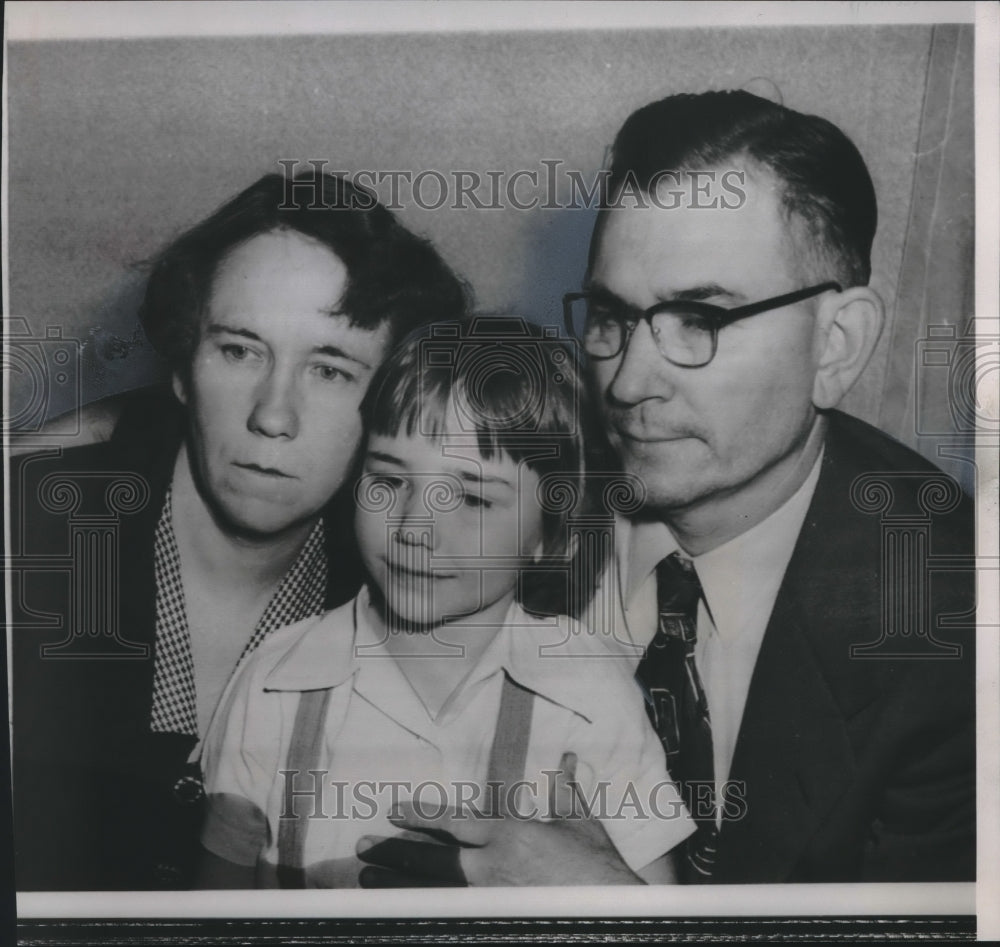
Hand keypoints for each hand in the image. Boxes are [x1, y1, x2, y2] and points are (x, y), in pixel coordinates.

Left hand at [356, 752, 643, 886]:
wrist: (610, 907)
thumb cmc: (597, 868)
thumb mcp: (580, 826)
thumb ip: (565, 794)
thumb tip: (567, 762)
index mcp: (510, 833)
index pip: (454, 821)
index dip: (421, 814)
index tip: (393, 810)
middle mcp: (492, 864)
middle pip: (432, 856)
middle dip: (394, 850)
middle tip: (362, 847)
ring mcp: (491, 896)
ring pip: (433, 887)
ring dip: (398, 882)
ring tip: (368, 878)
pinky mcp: (496, 918)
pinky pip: (452, 912)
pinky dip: (425, 908)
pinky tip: (404, 909)